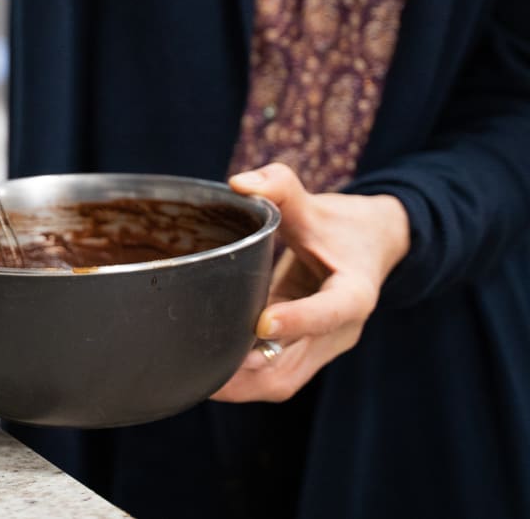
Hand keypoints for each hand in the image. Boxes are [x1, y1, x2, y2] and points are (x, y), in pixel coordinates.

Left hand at [211, 163, 409, 402]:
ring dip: (240, 383)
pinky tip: (205, 368)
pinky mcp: (304, 352)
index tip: (261, 322)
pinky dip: (241, 377)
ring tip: (194, 373)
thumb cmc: (340, 225)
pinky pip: (273, 374)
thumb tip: (237, 183)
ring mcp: (322, 347)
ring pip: (282, 380)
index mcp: (355, 291)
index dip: (298, 320)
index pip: (330, 312)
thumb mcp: (315, 203)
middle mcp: (342, 330)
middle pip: (297, 364)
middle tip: (203, 361)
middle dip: (250, 371)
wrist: (371, 247)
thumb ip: (281, 187)